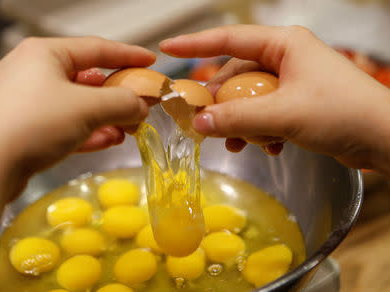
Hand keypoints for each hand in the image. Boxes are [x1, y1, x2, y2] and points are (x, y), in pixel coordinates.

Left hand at [0, 37, 154, 291]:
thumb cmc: (33, 123)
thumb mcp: (88, 107)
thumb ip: (122, 102)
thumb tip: (142, 105)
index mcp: (45, 53)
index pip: (96, 48)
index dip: (127, 55)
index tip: (150, 61)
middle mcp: (33, 72)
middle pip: (87, 79)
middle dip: (117, 96)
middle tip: (141, 105)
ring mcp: (26, 102)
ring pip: (76, 105)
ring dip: (105, 118)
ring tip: (128, 129)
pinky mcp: (24, 128)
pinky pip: (63, 125)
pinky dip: (87, 132)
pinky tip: (107, 140)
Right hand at [160, 25, 389, 175]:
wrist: (384, 138)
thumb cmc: (342, 113)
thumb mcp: (282, 114)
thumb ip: (236, 118)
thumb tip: (198, 124)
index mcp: (284, 44)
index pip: (229, 39)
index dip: (196, 44)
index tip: (168, 49)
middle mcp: (286, 58)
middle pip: (237, 75)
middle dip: (221, 102)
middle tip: (203, 122)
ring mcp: (292, 81)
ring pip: (249, 98)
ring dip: (240, 122)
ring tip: (236, 144)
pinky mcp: (298, 103)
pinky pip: (265, 113)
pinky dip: (259, 130)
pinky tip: (266, 148)